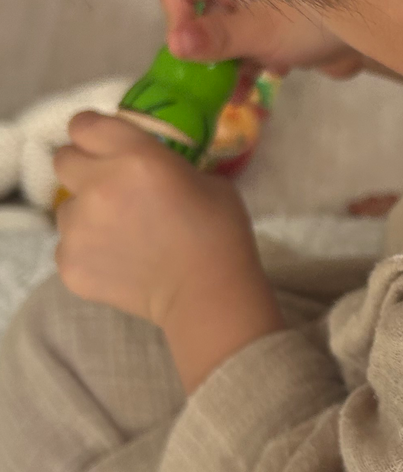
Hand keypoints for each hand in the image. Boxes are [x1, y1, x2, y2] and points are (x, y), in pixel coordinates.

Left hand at [53, 109, 273, 330]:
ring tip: (124, 241)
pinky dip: (89, 256)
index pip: (83, 125)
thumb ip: (170, 166)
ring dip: (88, 218)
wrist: (211, 299)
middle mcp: (98, 184)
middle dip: (85, 173)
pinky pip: (68, 248)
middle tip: (114, 196)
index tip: (107, 151)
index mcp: (136, 156)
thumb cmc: (222, 239)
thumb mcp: (210, 184)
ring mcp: (78, 226)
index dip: (94, 137)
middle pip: (64, 161)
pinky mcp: (71, 263)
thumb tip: (156, 170)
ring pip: (66, 209)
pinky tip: (120, 267)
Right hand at [161, 0, 365, 78]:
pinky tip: (262, 84)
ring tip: (234, 95)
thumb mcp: (257, 31)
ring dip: (231, 64)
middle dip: (206, 48)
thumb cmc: (310, 19)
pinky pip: (255, 42)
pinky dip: (255, 63)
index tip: (180, 44)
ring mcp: (262, 6)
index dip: (177, 12)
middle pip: (208, 13)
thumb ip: (216, 38)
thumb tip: (176, 45)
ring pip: (232, 32)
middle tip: (205, 81)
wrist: (368, 29)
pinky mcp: (280, 24)